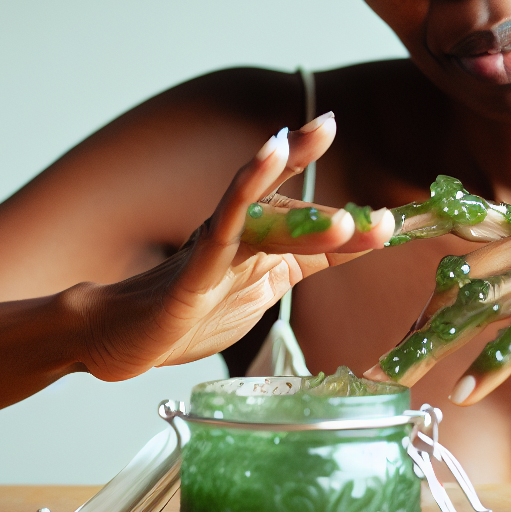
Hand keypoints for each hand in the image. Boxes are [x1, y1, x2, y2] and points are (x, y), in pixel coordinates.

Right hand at [72, 114, 394, 379]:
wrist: (119, 340)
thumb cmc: (187, 312)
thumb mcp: (261, 290)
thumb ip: (303, 263)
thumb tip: (356, 238)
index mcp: (258, 240)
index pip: (308, 217)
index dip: (348, 208)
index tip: (391, 206)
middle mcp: (239, 232)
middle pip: (285, 205)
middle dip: (326, 199)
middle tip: (368, 195)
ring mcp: (214, 248)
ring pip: (262, 220)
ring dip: (304, 220)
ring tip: (343, 220)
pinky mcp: (191, 272)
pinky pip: (220, 231)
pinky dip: (242, 197)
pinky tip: (260, 172)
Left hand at [361, 177, 510, 403]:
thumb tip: (453, 302)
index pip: (463, 216)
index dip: (414, 219)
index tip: (363, 226)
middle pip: (464, 279)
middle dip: (415, 325)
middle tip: (371, 365)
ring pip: (488, 307)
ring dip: (438, 349)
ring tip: (397, 382)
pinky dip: (497, 364)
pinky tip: (467, 391)